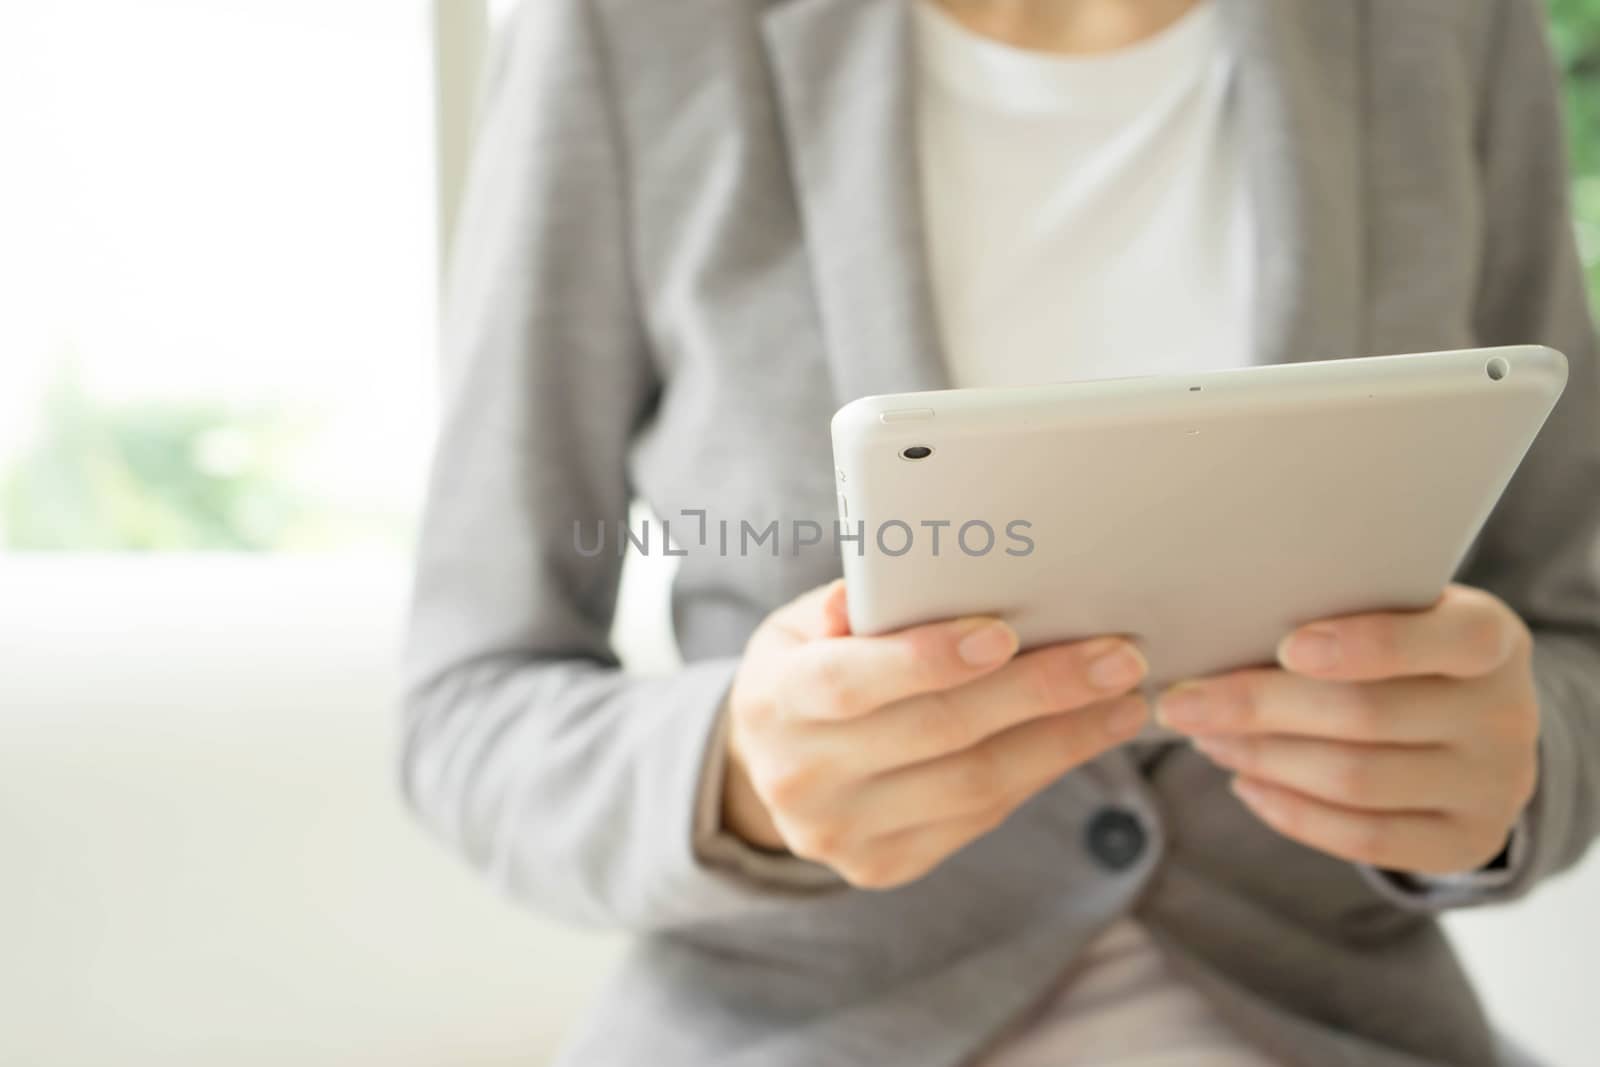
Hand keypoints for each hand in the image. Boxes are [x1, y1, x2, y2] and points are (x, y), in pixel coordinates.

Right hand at [723, 580, 1149, 888]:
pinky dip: (1040, 770)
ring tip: (1125, 699)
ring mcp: (843, 833)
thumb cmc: (805, 670)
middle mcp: (802, 777)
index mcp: (772, 702)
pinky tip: (1084, 735)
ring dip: (1062, 739)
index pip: (849, 682)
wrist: (770, 771)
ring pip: (973, 785)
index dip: (926, 659)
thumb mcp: (801, 625)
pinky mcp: (885, 866)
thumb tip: (915, 576)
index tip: (1005, 632)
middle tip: (1117, 657)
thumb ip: (852, 604)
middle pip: (936, 733)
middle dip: (1036, 692)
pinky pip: (981, 818)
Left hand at [1158, 584, 1538, 875]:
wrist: (1476, 725)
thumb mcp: (1402, 615)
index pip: (1447, 638)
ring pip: (1355, 780)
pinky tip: (1244, 783)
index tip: (1287, 645)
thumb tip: (1222, 622)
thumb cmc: (1407, 652)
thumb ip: (1342, 611)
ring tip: (1205, 738)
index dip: (1368, 644)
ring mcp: (1492, 786)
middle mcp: (1505, 715)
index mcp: (1492, 639)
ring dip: (1263, 759)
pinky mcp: (1465, 842)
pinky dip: (1292, 812)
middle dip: (1259, 708)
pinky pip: (1366, 839)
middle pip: (1368, 715)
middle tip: (1182, 702)